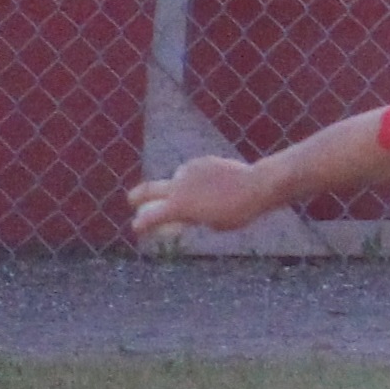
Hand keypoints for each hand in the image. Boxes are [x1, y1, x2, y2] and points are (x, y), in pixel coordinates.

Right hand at [127, 155, 268, 242]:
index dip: (141, 224)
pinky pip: (194, 174)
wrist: (256, 186)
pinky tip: (216, 186)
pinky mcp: (200, 162)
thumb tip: (185, 214)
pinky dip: (197, 181)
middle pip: (148, 189)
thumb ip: (193, 217)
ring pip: (177, 181)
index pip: (150, 216)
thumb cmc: (237, 212)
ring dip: (182, 190)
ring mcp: (188, 171)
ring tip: (207, 198)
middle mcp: (178, 185)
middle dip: (138, 196)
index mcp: (179, 206)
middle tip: (132, 200)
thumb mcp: (213, 224)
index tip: (137, 227)